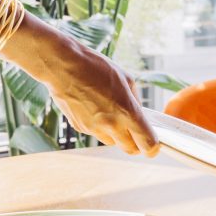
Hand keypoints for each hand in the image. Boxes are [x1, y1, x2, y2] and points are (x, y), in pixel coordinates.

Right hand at [44, 43, 159, 156]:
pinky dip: (99, 126)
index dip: (152, 147)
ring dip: (116, 135)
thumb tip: (139, 114)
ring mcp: (93, 128)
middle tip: (135, 132)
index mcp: (127, 111)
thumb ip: (135, 101)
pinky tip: (93, 107)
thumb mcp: (126, 78)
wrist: (63, 66)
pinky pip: (95, 133)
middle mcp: (111, 124)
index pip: (147, 144)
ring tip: (110, 113)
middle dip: (136, 143)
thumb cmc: (95, 67)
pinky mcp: (79, 127)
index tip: (153, 144)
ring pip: (112, 142)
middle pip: (130, 149)